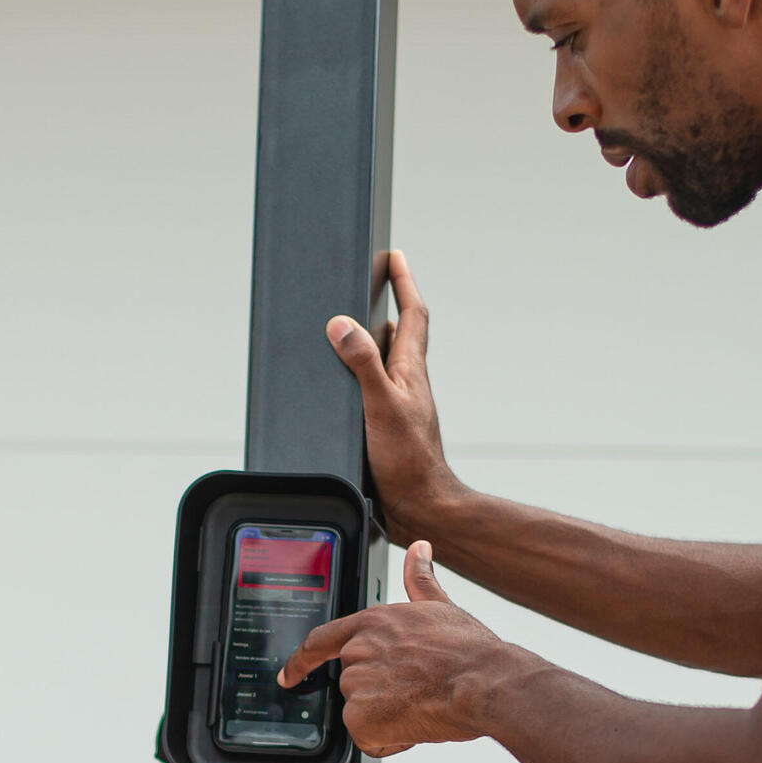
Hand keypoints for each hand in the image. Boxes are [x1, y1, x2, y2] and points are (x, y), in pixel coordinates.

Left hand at [279, 542, 525, 757]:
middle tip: (418, 690)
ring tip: (424, 704)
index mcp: (372, 622)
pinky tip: (418, 723)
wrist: (485, 682)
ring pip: (363, 713)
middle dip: (379, 694)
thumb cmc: (470, 651)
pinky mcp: (361, 718)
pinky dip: (391, 741)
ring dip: (388, 718)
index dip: (301, 661)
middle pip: (353, 683)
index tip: (289, 674)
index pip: (321, 641)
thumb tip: (419, 551)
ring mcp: (357, 684)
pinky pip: (370, 740)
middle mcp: (358, 650)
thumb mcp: (441, 607)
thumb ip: (420, 580)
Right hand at [326, 250, 457, 546]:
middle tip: (377, 280)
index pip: (412, 314)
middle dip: (391, 303)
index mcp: (409, 371)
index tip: (395, 256)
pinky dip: (361, 374)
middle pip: (401, 333)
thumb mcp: (381, 405)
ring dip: (374, 339)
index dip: (404, 282)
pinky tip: (345, 384)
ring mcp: (398, 405)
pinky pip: (373, 388)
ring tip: (354, 322)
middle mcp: (406, 383)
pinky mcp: (387, 427)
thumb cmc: (409, 461)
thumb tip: (342, 324)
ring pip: (386, 361)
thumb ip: (361, 363)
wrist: (419, 506)